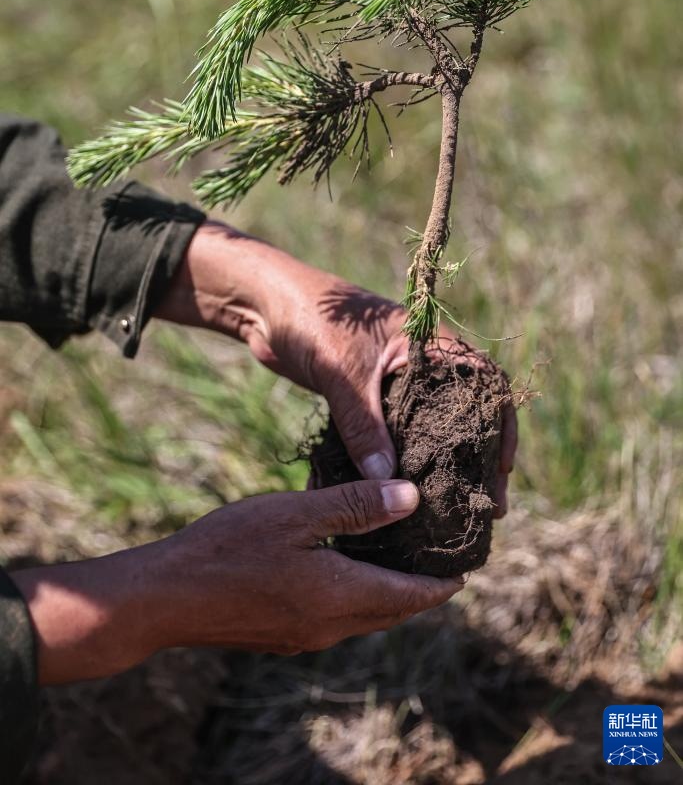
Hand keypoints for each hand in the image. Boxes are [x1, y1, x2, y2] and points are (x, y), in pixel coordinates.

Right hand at [13, 480, 461, 684]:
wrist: (166, 598)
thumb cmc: (229, 548)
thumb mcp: (297, 514)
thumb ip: (355, 506)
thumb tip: (411, 498)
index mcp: (340, 595)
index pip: (412, 596)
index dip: (443, 582)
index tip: (468, 565)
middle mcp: (331, 625)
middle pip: (394, 611)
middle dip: (423, 590)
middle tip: (444, 560)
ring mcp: (306, 635)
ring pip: (367, 615)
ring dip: (391, 592)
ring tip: (403, 558)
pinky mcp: (284, 634)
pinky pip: (340, 617)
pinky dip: (360, 595)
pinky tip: (348, 566)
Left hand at [156, 222, 516, 511]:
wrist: (262, 302)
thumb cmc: (311, 319)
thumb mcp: (342, 373)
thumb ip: (362, 426)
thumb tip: (386, 482)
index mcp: (426, 344)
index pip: (484, 381)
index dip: (502, 422)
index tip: (501, 467)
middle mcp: (417, 364)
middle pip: (462, 413)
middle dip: (476, 457)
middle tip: (486, 505)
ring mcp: (390, 382)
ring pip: (427, 427)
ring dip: (440, 465)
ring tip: (453, 510)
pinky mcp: (363, 398)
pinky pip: (391, 434)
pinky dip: (400, 461)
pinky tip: (401, 494)